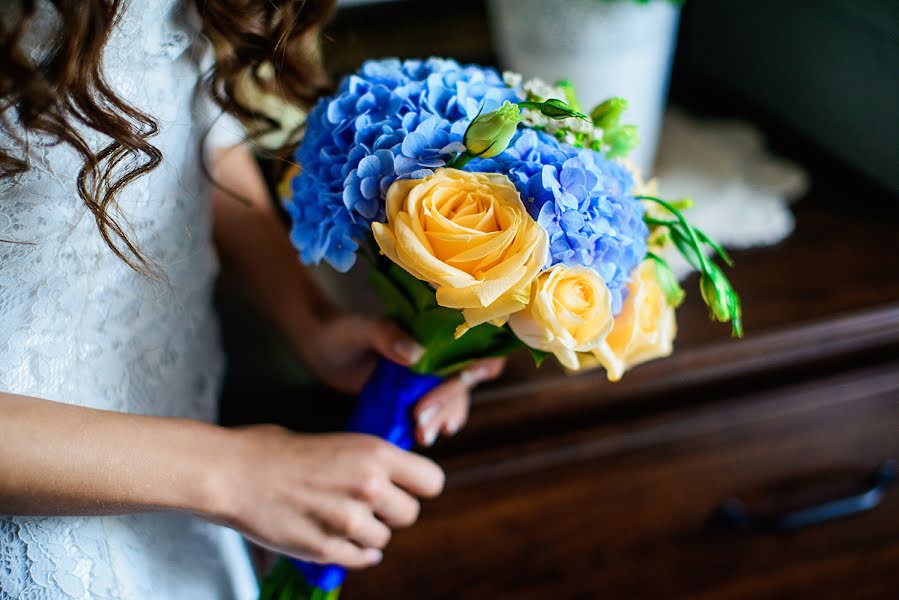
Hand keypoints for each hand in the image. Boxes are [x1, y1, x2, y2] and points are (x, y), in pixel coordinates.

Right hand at [217, 425, 444, 567]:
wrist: (233, 473)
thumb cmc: (278, 451)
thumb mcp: (338, 442)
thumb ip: (370, 462)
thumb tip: (394, 478)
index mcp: (375, 453)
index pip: (432, 481)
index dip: (419, 486)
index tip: (404, 486)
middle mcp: (369, 487)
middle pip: (410, 514)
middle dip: (391, 511)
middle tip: (366, 503)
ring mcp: (348, 521)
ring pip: (383, 539)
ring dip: (367, 531)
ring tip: (338, 514)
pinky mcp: (327, 549)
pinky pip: (360, 558)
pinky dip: (352, 551)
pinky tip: (334, 535)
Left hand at [298, 314, 505, 443]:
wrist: (322, 350)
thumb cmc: (341, 332)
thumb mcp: (361, 330)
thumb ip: (386, 335)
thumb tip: (415, 353)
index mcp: (434, 328)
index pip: (473, 344)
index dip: (474, 365)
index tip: (454, 384)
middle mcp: (438, 351)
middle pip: (464, 379)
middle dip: (447, 403)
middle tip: (421, 423)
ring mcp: (429, 375)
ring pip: (454, 399)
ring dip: (442, 418)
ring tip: (421, 435)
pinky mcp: (417, 395)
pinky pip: (438, 411)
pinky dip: (435, 424)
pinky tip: (424, 436)